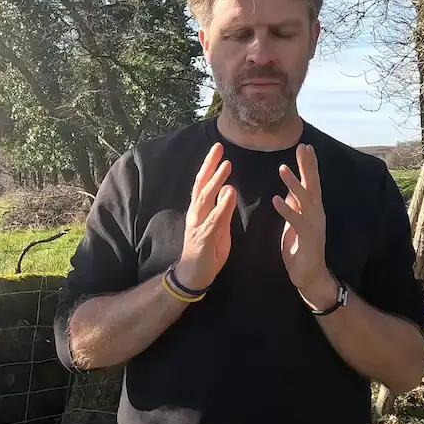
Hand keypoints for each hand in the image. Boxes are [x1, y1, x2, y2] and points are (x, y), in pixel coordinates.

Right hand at [177, 142, 237, 290]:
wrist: (194, 276)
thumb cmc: (207, 252)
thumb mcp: (219, 228)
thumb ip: (223, 210)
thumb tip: (229, 189)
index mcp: (199, 210)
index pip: (203, 184)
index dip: (210, 166)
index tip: (218, 150)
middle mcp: (195, 213)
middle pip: (201, 185)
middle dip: (209, 165)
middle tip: (218, 147)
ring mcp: (198, 224)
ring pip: (205, 198)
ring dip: (216, 180)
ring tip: (227, 165)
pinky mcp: (203, 237)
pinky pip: (213, 218)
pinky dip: (221, 204)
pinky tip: (229, 192)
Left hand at [272, 144, 336, 308]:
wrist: (310, 276)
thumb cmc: (301, 248)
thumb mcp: (296, 222)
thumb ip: (296, 205)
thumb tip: (292, 188)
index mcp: (313, 209)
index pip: (311, 182)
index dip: (308, 165)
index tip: (305, 146)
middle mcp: (317, 214)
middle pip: (313, 186)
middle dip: (308, 166)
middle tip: (303, 147)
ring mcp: (314, 226)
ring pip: (305, 201)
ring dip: (293, 184)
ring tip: (282, 169)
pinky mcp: (307, 239)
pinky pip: (296, 222)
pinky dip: (287, 210)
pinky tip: (276, 200)